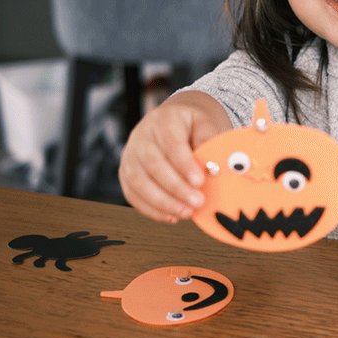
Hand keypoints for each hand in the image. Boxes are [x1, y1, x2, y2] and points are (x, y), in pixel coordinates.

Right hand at [118, 91, 229, 223]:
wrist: (171, 122)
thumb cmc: (190, 126)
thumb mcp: (204, 123)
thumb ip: (209, 141)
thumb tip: (212, 167)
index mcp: (163, 120)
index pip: (171, 142)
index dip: (184, 164)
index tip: (199, 181)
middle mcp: (141, 136)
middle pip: (152, 164)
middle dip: (176, 187)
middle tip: (197, 202)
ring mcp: (130, 155)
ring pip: (138, 182)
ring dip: (163, 202)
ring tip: (186, 212)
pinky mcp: (125, 173)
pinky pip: (133, 194)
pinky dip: (152, 209)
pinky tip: (172, 216)